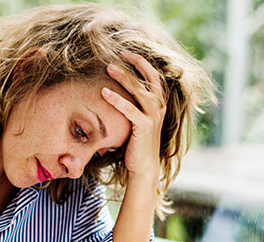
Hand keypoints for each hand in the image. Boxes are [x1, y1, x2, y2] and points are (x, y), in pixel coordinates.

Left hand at [102, 51, 165, 180]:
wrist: (143, 167)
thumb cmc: (136, 144)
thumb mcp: (135, 120)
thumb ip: (131, 105)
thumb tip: (113, 90)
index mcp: (159, 103)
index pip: (154, 76)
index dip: (142, 62)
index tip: (126, 52)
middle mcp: (159, 107)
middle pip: (150, 78)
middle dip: (136, 62)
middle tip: (120, 51)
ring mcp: (153, 117)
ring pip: (140, 91)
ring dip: (124, 77)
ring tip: (108, 67)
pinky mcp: (144, 127)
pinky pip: (130, 109)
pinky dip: (117, 100)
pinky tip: (104, 92)